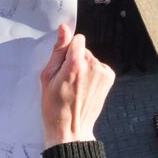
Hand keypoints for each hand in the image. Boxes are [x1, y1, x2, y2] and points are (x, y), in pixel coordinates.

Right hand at [40, 23, 114, 148]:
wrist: (71, 128)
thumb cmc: (55, 106)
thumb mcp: (48, 77)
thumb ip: (58, 50)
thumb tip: (64, 28)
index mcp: (75, 64)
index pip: (77, 39)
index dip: (68, 49)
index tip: (64, 63)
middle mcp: (93, 66)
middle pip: (83, 50)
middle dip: (75, 60)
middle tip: (67, 79)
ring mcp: (103, 72)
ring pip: (91, 59)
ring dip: (84, 67)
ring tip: (76, 86)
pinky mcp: (109, 77)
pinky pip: (98, 67)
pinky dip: (92, 74)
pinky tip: (85, 87)